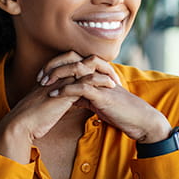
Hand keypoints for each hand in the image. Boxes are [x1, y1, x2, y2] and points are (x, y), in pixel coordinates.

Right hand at [0, 66, 114, 162]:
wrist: (21, 125)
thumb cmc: (32, 119)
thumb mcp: (47, 105)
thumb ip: (57, 99)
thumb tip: (68, 101)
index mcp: (52, 77)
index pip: (73, 63)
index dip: (89, 68)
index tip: (102, 76)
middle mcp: (57, 76)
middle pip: (81, 61)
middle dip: (98, 66)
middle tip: (112, 73)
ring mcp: (60, 82)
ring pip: (85, 69)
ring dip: (102, 72)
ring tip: (115, 80)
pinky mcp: (64, 93)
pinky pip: (86, 82)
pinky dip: (99, 83)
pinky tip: (110, 87)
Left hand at [39, 52, 171, 143]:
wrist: (139, 120)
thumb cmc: (120, 111)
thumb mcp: (98, 101)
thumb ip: (84, 97)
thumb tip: (69, 99)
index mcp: (97, 72)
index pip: (73, 59)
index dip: (56, 64)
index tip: (42, 75)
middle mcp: (99, 73)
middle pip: (72, 58)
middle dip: (53, 65)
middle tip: (39, 76)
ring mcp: (101, 82)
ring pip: (75, 69)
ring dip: (57, 75)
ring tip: (43, 83)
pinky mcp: (103, 94)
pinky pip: (81, 87)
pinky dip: (66, 90)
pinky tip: (55, 95)